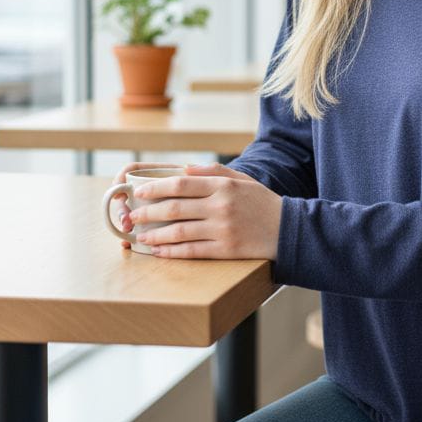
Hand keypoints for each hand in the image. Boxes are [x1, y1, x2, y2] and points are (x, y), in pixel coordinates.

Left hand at [115, 163, 281, 258]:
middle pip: (175, 208)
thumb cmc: (262, 202)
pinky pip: (191, 251)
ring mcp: (223, 230)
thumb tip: (184, 170)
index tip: (140, 193)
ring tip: (141, 236)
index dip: (156, 188)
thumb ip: (213, 172)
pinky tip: (159, 251)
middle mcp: (221, 206)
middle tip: (132, 216)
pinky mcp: (226, 250)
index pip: (181, 184)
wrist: (289, 230)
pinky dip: (171, 251)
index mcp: (223, 186)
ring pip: (179, 232)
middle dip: (148, 212)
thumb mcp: (242, 179)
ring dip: (155, 235)